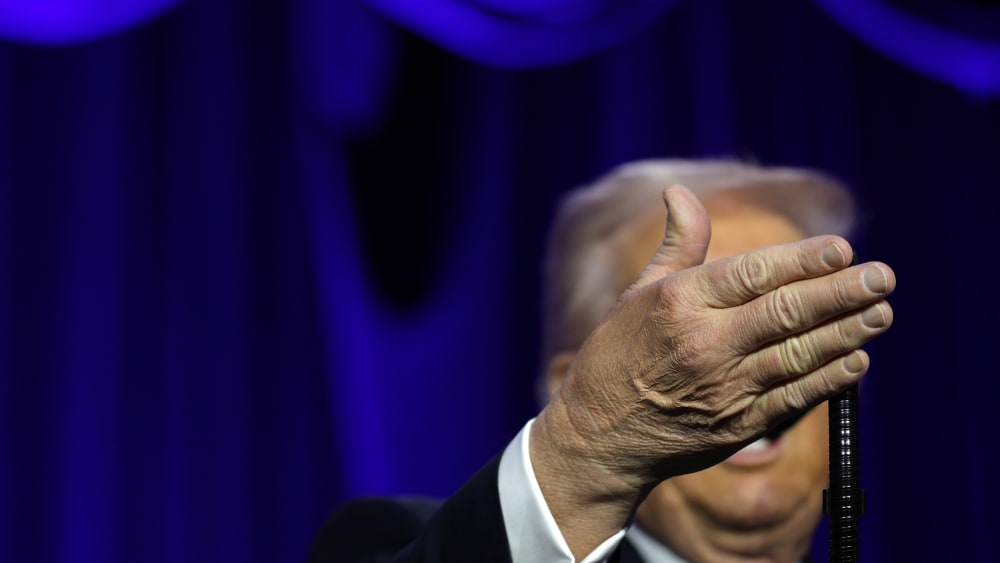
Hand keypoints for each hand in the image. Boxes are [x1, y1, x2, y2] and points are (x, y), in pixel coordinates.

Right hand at [530, 184, 894, 555]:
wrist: (598, 434)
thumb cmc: (618, 353)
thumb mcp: (638, 293)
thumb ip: (677, 245)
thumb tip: (680, 192)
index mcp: (679, 302)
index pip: (753, 273)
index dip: (802, 259)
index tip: (842, 247)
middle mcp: (705, 343)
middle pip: (785, 312)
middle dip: (839, 292)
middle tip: (882, 276)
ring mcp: (724, 387)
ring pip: (798, 355)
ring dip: (845, 333)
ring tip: (881, 312)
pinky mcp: (737, 425)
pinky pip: (793, 398)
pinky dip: (829, 379)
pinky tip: (857, 360)